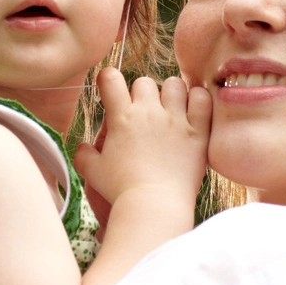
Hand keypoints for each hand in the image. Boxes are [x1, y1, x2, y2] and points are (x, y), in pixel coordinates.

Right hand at [76, 68, 210, 209]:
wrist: (154, 206)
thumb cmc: (120, 191)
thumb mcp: (92, 172)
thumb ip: (84, 155)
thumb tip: (84, 146)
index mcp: (121, 117)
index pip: (110, 78)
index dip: (109, 79)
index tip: (112, 90)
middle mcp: (148, 112)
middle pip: (144, 81)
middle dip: (142, 93)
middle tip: (144, 113)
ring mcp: (175, 120)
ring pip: (174, 84)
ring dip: (171, 94)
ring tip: (171, 110)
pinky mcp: (197, 131)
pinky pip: (201, 99)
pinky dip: (198, 100)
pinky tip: (193, 112)